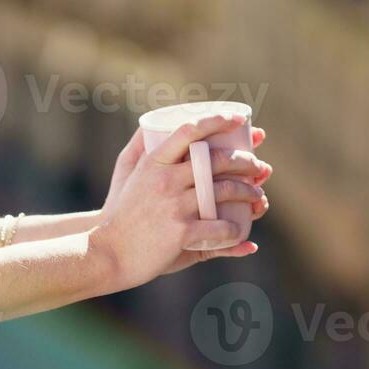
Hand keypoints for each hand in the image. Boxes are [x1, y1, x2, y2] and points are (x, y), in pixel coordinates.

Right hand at [88, 114, 266, 291]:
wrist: (109, 251)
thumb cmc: (121, 212)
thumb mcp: (128, 174)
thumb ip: (140, 148)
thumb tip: (148, 125)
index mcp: (154, 161)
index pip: (190, 129)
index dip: (217, 119)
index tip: (238, 118)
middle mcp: (166, 179)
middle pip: (217, 160)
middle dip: (247, 161)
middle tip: (259, 167)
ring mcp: (174, 205)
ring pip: (225, 191)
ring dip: (249, 193)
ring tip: (258, 197)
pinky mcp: (181, 232)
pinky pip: (219, 228)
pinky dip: (234, 230)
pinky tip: (240, 231)